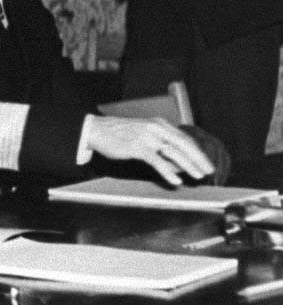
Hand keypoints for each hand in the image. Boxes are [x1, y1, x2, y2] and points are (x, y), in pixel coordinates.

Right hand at [85, 116, 214, 185]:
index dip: (196, 151)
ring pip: (173, 152)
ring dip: (188, 165)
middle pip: (183, 144)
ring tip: (197, 176)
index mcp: (158, 124)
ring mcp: (146, 136)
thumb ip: (158, 144)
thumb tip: (175, 162)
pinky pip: (156, 161)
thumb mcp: (142, 133)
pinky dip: (167, 171)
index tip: (205, 162)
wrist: (95, 129)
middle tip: (208, 170)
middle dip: (198, 158)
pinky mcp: (136, 146)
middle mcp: (155, 128)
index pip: (184, 138)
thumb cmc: (117, 133)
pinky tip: (175, 180)